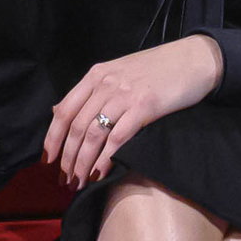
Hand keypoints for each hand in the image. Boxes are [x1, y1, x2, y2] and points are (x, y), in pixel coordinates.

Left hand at [44, 36, 225, 188]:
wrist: (192, 59)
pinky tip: (101, 173)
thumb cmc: (156, 69)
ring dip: (84, 163)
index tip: (48, 160)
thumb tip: (58, 111)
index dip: (52, 138)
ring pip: (93, 135)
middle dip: (68, 158)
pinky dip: (106, 158)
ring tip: (81, 181)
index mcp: (96, 75)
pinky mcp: (145, 107)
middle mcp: (106, 84)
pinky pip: (118, 137)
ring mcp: (125, 95)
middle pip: (76, 127)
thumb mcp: (118, 72)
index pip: (64, 110)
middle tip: (66, 180)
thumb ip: (90, 92)